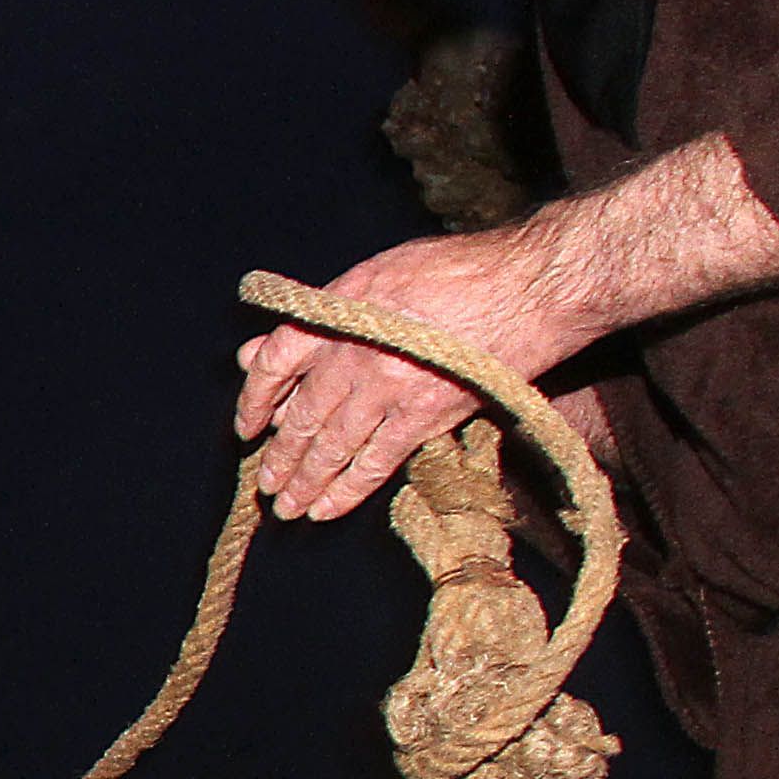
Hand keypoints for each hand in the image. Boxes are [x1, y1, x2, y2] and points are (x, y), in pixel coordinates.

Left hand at [230, 223, 605, 522]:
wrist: (531, 284)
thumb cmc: (460, 269)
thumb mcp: (378, 273)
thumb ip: (319, 317)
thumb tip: (260, 350)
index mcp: (338, 313)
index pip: (275, 361)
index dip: (254, 398)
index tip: (247, 425)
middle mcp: (354, 354)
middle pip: (301, 416)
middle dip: (279, 456)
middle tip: (265, 484)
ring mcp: (388, 388)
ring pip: (332, 446)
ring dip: (305, 481)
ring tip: (287, 506)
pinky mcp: (426, 415)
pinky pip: (376, 462)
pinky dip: (348, 490)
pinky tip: (328, 508)